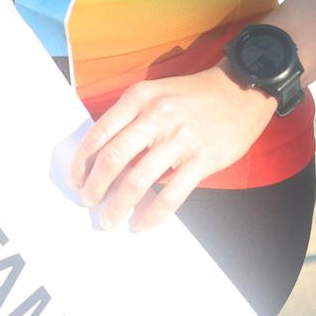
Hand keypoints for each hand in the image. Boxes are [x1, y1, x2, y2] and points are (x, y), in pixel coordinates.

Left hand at [69, 65, 276, 231]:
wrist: (240, 91)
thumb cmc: (192, 96)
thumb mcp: (155, 93)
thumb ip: (130, 118)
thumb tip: (102, 157)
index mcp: (139, 98)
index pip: (99, 133)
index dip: (82, 162)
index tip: (75, 180)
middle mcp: (156, 116)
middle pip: (113, 158)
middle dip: (95, 187)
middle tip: (87, 202)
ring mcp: (180, 138)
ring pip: (138, 180)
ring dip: (118, 206)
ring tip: (109, 220)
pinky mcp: (202, 159)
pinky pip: (171, 195)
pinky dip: (152, 215)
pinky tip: (141, 224)